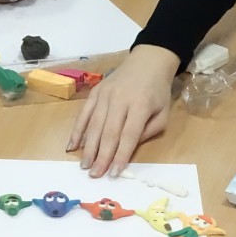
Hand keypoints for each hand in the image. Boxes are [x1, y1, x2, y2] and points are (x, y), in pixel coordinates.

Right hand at [68, 45, 180, 177]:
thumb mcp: (163, 112)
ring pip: (94, 124)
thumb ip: (148, 132)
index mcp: (141, 105)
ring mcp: (105, 94)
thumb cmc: (157, 91)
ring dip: (88, 147)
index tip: (115, 173)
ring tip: (85, 166)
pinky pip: (84, 113)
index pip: (129, 135)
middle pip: (109, 132)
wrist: (148, 62)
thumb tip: (128, 150)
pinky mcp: (95, 92)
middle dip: (101, 156)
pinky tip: (72, 146)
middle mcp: (120, 99)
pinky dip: (77, 130)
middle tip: (95, 175)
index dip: (121, 155)